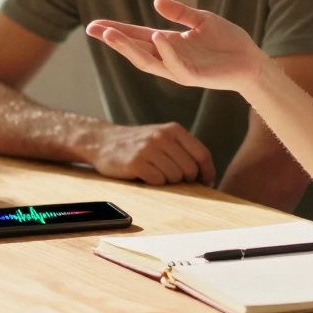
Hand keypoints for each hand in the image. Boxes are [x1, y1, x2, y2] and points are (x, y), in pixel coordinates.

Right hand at [84, 122, 215, 186]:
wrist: (103, 141)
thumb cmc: (138, 143)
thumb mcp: (162, 136)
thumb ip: (183, 149)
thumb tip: (206, 174)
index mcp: (174, 130)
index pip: (202, 154)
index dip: (208, 172)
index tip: (207, 182)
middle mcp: (162, 136)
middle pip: (190, 169)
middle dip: (185, 179)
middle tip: (173, 178)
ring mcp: (148, 149)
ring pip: (174, 177)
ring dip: (167, 180)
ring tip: (155, 172)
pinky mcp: (136, 162)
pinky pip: (157, 181)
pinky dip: (154, 182)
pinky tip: (145, 175)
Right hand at [85, 0, 267, 93]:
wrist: (250, 60)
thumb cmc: (227, 41)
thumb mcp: (201, 20)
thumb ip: (179, 12)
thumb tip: (156, 1)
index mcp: (168, 44)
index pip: (137, 36)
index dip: (117, 30)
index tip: (94, 24)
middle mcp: (169, 57)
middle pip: (136, 50)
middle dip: (115, 40)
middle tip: (95, 30)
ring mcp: (179, 68)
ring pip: (148, 61)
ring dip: (130, 49)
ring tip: (112, 35)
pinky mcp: (194, 75)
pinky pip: (175, 64)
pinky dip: (166, 51)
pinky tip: (157, 35)